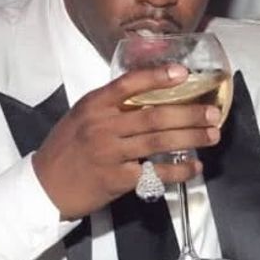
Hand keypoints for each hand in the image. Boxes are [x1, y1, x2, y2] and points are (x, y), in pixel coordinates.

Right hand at [32, 65, 221, 219]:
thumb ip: (112, 106)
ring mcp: (110, 153)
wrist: (45, 186)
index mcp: (94, 105)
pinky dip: (179, 170)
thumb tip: (154, 93)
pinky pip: (156, 172)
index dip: (157, 77)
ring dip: (192, 138)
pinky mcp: (118, 179)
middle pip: (154, 116)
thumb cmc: (69, 148)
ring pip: (159, 141)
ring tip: (213, 135)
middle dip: (189, 114)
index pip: (128, 84)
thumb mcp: (82, 117)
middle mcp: (102, 126)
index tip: (183, 72)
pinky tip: (194, 167)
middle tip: (213, 113)